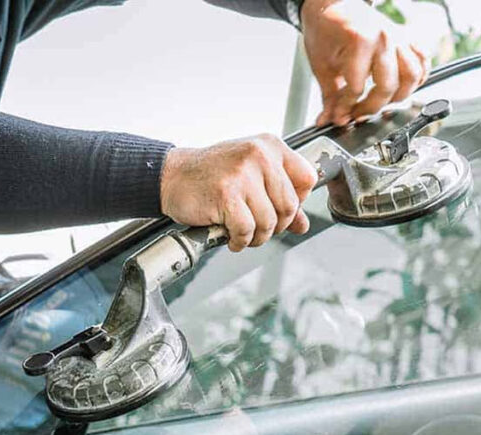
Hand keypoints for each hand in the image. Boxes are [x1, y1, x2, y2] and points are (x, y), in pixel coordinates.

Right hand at [159, 135, 317, 252]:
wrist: (173, 176)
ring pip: (269, 222)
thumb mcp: (251, 177)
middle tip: (258, 228)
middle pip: (289, 206)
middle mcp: (259, 155)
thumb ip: (279, 197)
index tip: (279, 210)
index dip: (298, 202)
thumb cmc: (212, 175)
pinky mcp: (226, 194)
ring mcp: (242, 174)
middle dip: (276, 226)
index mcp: (270, 146)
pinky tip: (231, 236)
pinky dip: (240, 240)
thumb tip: (302, 224)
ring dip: (256, 237)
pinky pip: (246, 230)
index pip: (307, 179)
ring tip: (242, 233)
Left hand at [302, 0, 428, 126]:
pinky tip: (403, 87)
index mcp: (360, 42)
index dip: (347, 108)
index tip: (341, 117)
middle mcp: (384, 38)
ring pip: (412, 76)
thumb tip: (331, 119)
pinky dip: (418, 77)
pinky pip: (423, 60)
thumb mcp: (321, 66)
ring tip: (381, 103)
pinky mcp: (406, 37)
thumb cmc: (326, 31)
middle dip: (371, 107)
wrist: (333, 6)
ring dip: (398, 96)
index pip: (358, 88)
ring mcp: (399, 37)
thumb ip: (329, 97)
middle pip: (388, 87)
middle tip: (358, 114)